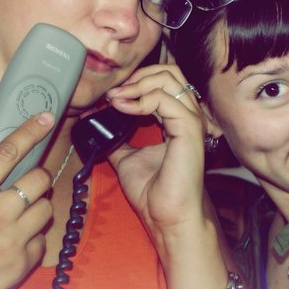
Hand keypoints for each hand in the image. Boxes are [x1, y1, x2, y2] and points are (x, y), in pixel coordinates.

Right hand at [0, 113, 54, 288]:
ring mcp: (12, 241)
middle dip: (36, 175)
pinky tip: (14, 241)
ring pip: (46, 207)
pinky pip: (42, 240)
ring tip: (19, 213)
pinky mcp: (21, 265)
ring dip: (37, 206)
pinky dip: (33, 237)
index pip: (9, 152)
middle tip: (24, 184)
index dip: (31, 130)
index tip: (46, 118)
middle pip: (39, 178)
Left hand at [105, 65, 205, 240]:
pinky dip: (139, 99)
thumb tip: (97, 123)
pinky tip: (122, 108)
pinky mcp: (189, 128)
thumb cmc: (154, 191)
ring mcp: (191, 120)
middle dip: (139, 75)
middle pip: (170, 72)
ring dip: (136, 84)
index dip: (138, 80)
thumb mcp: (127, 157)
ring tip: (115, 98)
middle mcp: (188, 115)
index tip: (112, 95)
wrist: (166, 217)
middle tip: (115, 92)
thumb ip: (118, 138)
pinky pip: (164, 99)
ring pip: (169, 78)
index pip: (165, 80)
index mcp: (178, 119)